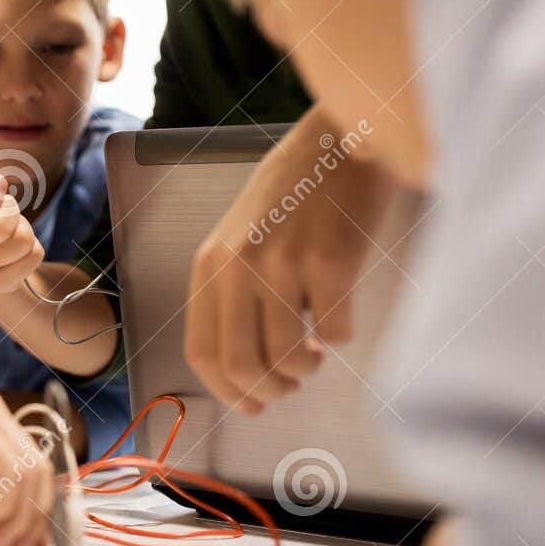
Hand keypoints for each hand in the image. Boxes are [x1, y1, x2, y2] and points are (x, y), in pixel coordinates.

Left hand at [184, 110, 393, 415]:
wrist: (339, 141)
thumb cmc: (294, 193)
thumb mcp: (241, 238)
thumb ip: (234, 291)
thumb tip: (248, 366)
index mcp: (210, 265)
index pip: (202, 351)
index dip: (226, 390)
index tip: (252, 404)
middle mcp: (238, 266)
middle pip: (241, 364)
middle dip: (270, 391)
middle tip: (291, 387)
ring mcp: (283, 263)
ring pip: (288, 357)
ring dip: (306, 370)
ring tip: (316, 354)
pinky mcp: (331, 260)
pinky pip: (336, 332)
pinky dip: (342, 338)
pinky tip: (342, 319)